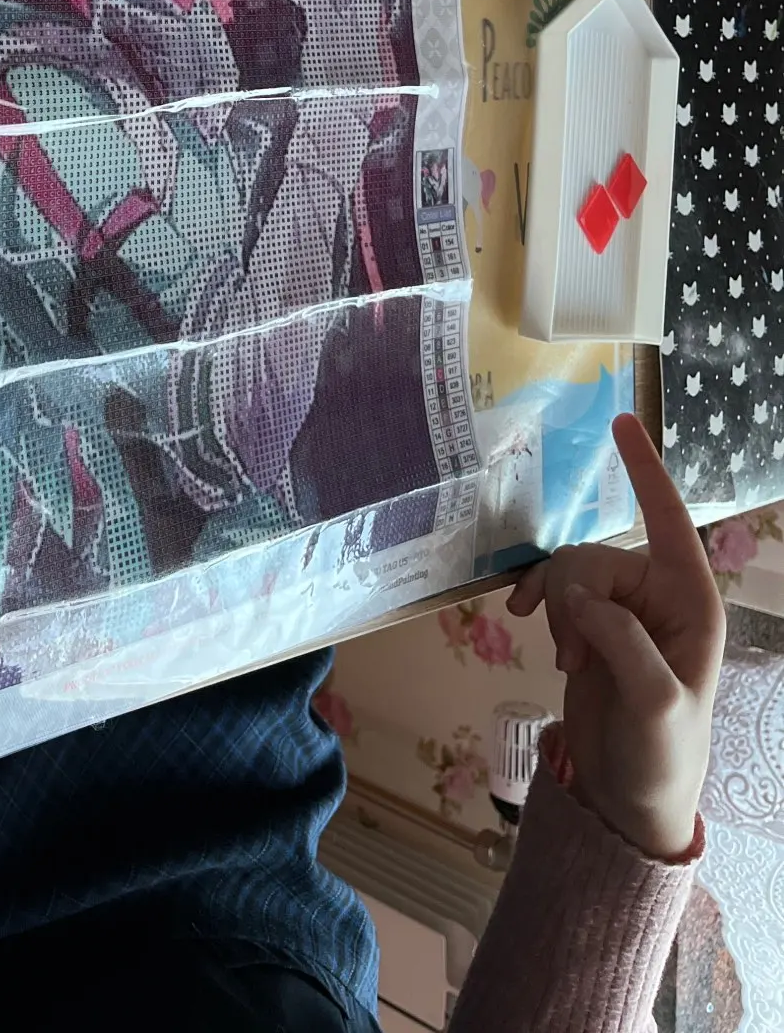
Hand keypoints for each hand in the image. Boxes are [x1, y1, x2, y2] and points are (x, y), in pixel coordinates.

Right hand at [506, 412, 724, 859]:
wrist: (630, 799)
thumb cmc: (661, 755)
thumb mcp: (654, 703)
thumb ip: (621, 641)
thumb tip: (580, 598)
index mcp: (689, 603)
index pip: (668, 520)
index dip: (645, 470)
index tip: (622, 420)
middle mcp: (656, 596)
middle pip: (594, 552)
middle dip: (570, 594)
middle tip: (570, 651)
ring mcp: (620, 611)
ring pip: (567, 570)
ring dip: (554, 608)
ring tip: (562, 657)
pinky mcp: (589, 628)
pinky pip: (552, 588)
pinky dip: (538, 603)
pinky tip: (529, 627)